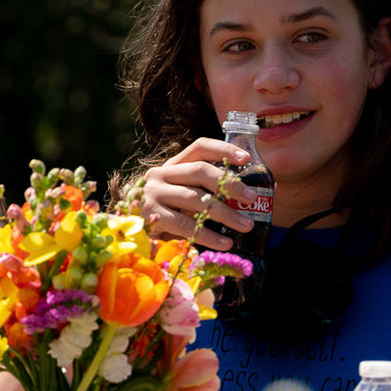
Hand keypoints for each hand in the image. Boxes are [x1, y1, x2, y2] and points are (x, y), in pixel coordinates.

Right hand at [140, 138, 257, 249]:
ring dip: (225, 213)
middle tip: (252, 198)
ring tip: (246, 225)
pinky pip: (184, 225)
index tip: (246, 158)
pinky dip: (208, 235)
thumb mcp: (186, 197)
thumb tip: (265, 193)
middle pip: (200, 171)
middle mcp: (161, 173)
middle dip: (230, 184)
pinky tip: (225, 243)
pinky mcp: (151, 216)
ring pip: (195, 199)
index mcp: (173, 165)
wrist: (126, 231)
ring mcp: (154, 193)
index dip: (224, 149)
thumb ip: (212, 192)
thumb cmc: (166, 214)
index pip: (200, 147)